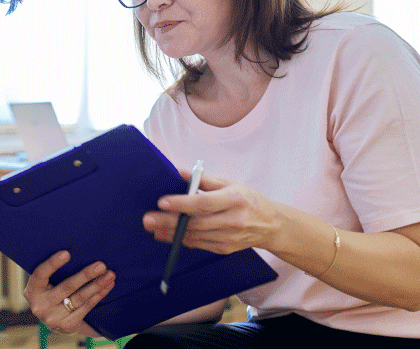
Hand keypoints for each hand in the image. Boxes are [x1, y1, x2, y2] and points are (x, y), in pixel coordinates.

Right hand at [23, 251, 114, 335]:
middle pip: (66, 287)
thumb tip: (78, 250)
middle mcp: (39, 306)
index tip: (67, 253)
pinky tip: (107, 286)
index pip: (40, 274)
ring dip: (97, 285)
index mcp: (32, 291)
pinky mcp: (66, 326)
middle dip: (86, 275)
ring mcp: (52, 318)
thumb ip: (54, 272)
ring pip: (79, 298)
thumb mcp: (46, 284)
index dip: (53, 264)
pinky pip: (86, 307)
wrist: (55, 319)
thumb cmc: (52, 292)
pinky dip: (98, 296)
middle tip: (101, 265)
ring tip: (109, 275)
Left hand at [142, 173, 284, 254]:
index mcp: (235, 200)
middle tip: (148, 219)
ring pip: (195, 236)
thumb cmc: (249, 200)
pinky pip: (198, 244)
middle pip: (196, 222)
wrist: (271, 225)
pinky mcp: (224, 249)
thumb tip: (178, 171)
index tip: (162, 201)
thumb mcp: (231, 183)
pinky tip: (165, 235)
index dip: (182, 203)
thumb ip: (204, 179)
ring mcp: (229, 237)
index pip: (205, 203)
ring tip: (152, 226)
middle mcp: (232, 221)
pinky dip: (180, 240)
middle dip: (169, 221)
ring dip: (170, 233)